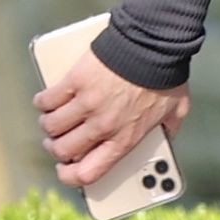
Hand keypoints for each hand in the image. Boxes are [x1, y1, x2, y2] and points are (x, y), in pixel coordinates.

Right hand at [34, 47, 189, 188]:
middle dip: (57, 148)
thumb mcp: (177, 109)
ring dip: (49, 124)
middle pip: (63, 150)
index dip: (70, 176)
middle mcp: (103, 126)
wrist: (155, 43)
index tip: (65, 170)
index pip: (89, 172)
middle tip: (59, 140)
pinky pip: (47, 100)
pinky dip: (43, 102)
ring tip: (54, 118)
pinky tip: (46, 100)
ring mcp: (87, 104)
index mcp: (125, 138)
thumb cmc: (166, 74)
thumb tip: (168, 135)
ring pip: (51, 126)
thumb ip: (170, 126)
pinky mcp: (75, 82)